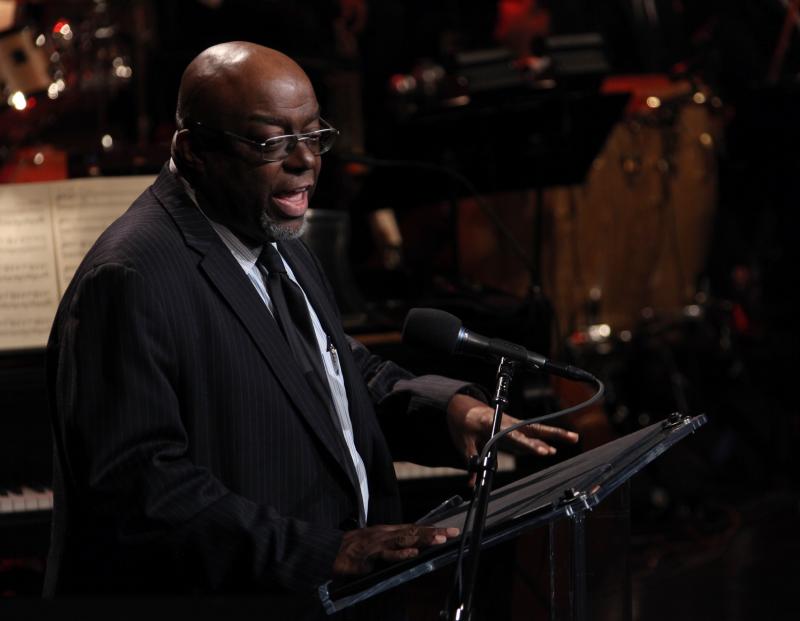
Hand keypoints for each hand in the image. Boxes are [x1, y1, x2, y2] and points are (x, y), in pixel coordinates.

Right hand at [333, 524, 459, 574]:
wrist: (331, 552)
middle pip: (413, 531)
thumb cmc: (355, 549)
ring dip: (423, 539)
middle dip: (434, 532)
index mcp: (388, 531)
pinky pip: (387, 555)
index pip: (414, 528)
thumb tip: (414, 547)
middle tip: (452, 532)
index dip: (432, 528)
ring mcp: (378, 543)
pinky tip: (413, 553)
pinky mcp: (370, 555)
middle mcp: (386, 533)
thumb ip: (394, 545)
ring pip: (404, 539)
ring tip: (439, 539)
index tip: (450, 529)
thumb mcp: (377, 543)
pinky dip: (401, 553)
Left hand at [445, 393, 578, 479]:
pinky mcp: (514, 429)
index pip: (515, 436)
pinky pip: (531, 434)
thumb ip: (472, 461)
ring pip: (536, 430)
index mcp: (495, 423)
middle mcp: (508, 422)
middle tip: (571, 438)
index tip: (545, 451)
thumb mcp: (464, 443)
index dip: (530, 445)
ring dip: (555, 434)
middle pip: (533, 429)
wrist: (463, 410)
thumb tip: (473, 484)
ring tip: (574, 438)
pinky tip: (553, 450)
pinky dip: (543, 440)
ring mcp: (512, 425)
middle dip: (553, 434)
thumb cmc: (464, 426)